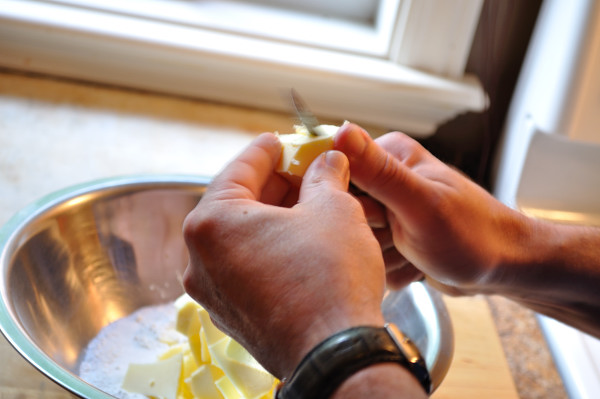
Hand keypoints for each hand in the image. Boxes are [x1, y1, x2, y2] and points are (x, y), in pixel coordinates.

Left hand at [182, 133, 385, 378]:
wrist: (334, 355)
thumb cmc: (329, 276)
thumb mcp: (334, 209)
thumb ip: (324, 176)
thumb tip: (329, 160)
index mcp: (211, 224)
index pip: (238, 169)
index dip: (266, 150)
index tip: (282, 140)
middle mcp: (200, 259)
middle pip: (236, 204)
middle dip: (273, 184)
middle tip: (304, 170)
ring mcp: (213, 292)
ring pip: (241, 238)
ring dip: (273, 217)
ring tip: (309, 204)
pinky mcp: (232, 315)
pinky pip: (246, 267)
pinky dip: (269, 248)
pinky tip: (300, 242)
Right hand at [334, 123, 529, 294]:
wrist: (504, 268)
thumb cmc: (474, 234)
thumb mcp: (422, 203)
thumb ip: (379, 171)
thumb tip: (341, 131)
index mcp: (388, 157)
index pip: (333, 176)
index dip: (348, 205)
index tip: (378, 219)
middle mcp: (384, 180)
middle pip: (341, 214)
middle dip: (369, 235)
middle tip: (402, 237)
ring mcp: (387, 211)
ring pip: (354, 242)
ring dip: (382, 256)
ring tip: (414, 251)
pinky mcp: (390, 237)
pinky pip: (369, 260)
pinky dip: (391, 268)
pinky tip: (416, 263)